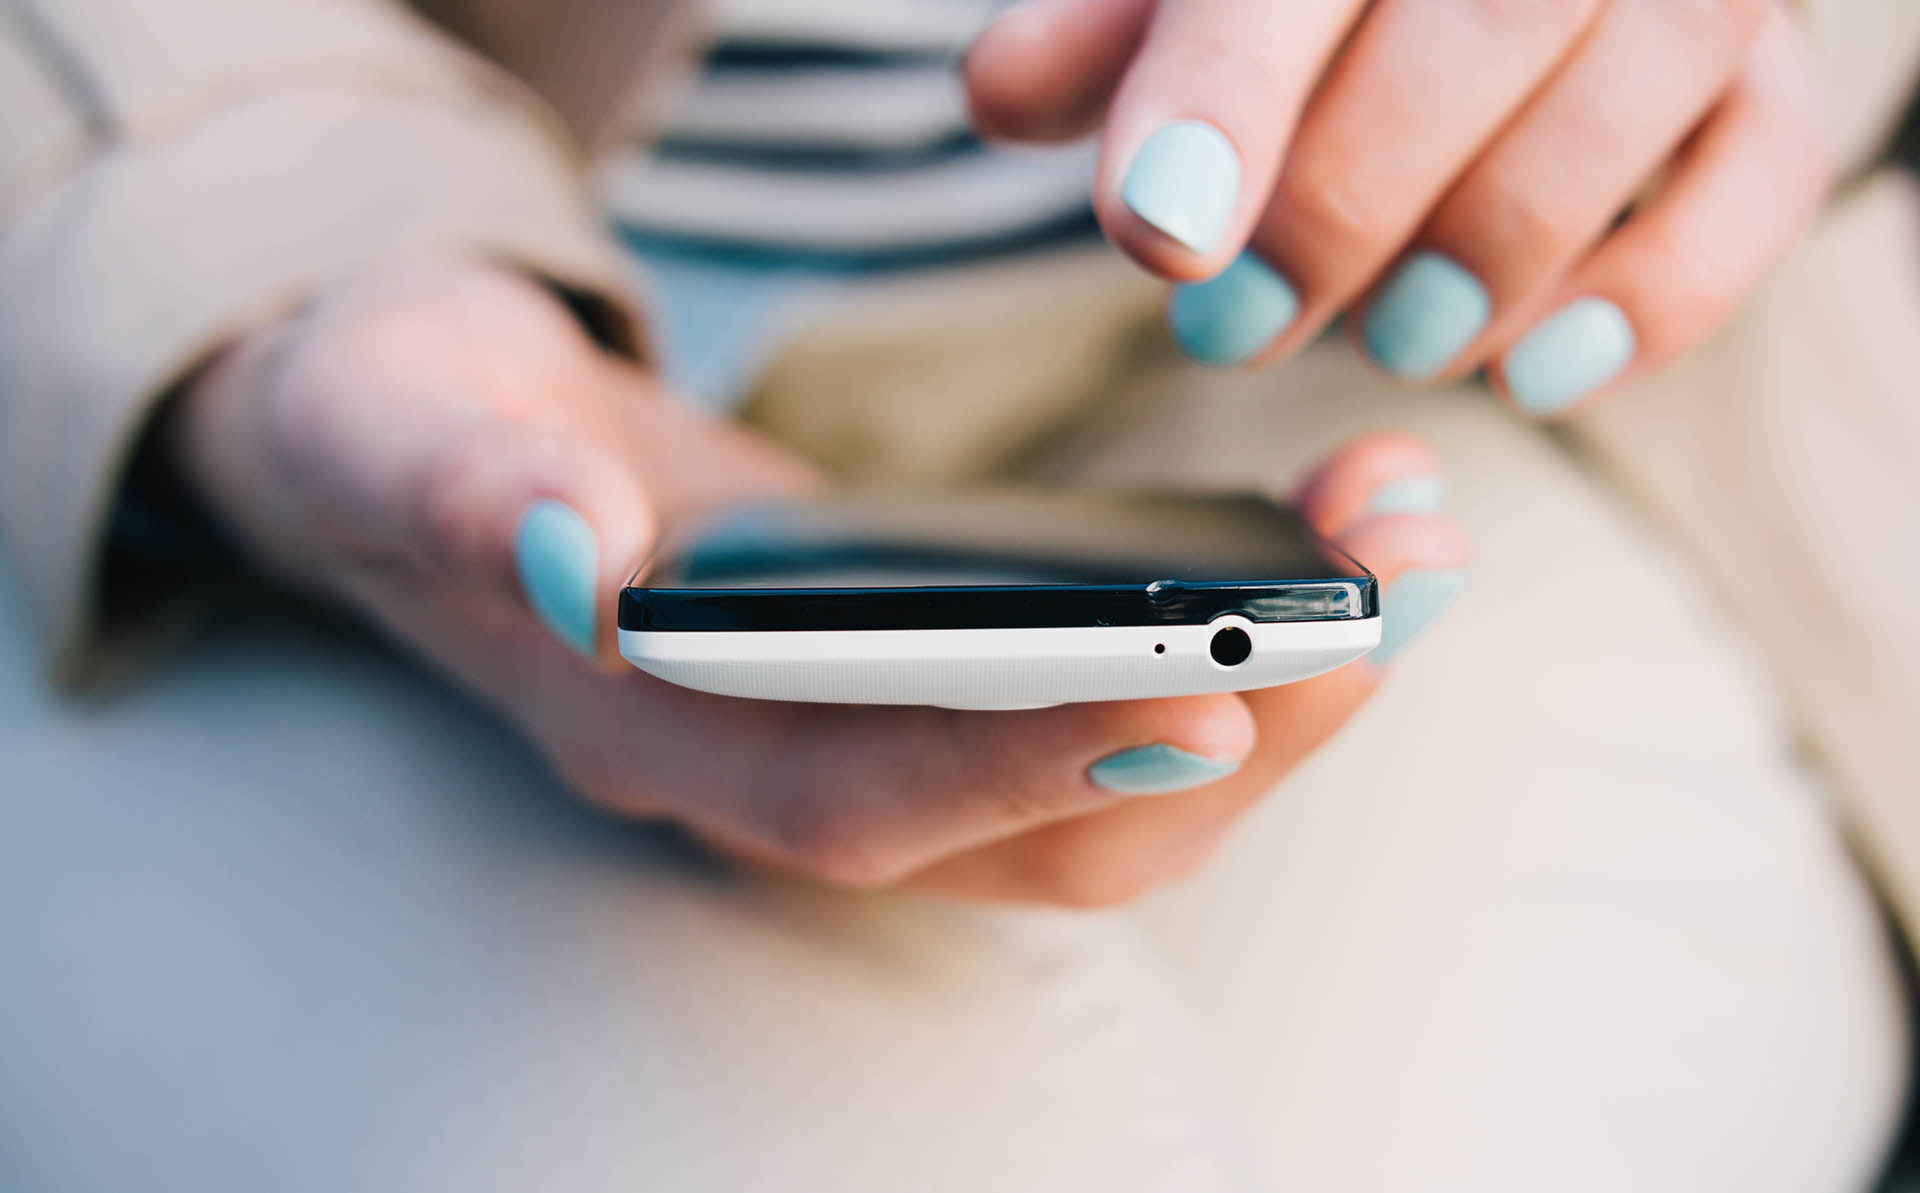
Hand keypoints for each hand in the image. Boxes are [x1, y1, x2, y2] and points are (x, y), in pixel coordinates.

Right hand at [169, 259, 1465, 905]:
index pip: (856, 795)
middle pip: (1031, 831)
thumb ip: (453, 487)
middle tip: (1387, 598)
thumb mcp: (389, 421)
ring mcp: (860, 738)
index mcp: (650, 733)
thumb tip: (567, 549)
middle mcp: (775, 774)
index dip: (1024, 766)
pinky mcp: (925, 680)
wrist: (433, 442)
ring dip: (1275, 698)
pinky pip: (1106, 709)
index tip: (1205, 694)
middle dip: (1228, 732)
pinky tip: (1329, 544)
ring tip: (1405, 556)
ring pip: (1099, 791)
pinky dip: (1236, 645)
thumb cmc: (407, 424)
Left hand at [967, 0, 1830, 414]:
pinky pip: (1758, 180)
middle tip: (1238, 324)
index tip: (1163, 235)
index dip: (1222, 96)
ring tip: (1384, 337)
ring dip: (1483, 254)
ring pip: (1620, 102)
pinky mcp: (1764, 81)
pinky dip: (1652, 295)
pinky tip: (1536, 373)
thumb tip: (1004, 91)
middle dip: (1339, 209)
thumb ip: (1108, 32)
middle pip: (1470, 34)